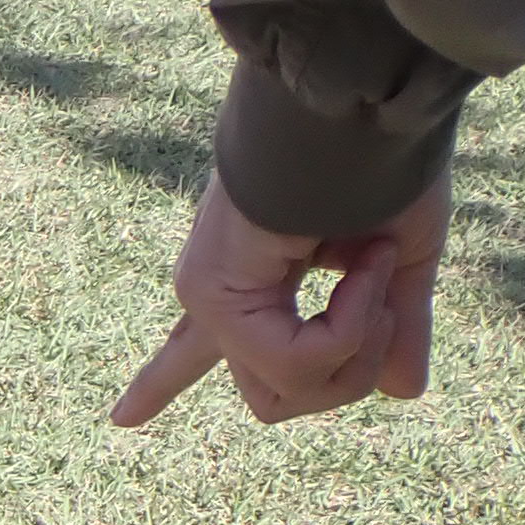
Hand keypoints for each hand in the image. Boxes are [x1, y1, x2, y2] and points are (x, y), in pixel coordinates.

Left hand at [111, 169, 447, 427]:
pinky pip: (294, 362)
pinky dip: (351, 325)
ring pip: (285, 394)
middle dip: (346, 374)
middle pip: (274, 401)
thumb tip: (404, 394)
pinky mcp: (214, 292)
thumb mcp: (399, 256)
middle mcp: (219, 293)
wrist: (361, 105)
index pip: (195, 348)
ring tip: (373, 266)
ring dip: (359, 344)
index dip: (159, 382)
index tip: (120, 418)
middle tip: (386, 309)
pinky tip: (363, 261)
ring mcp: (210, 295)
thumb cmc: (381, 163)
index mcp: (252, 279)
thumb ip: (395, 324)